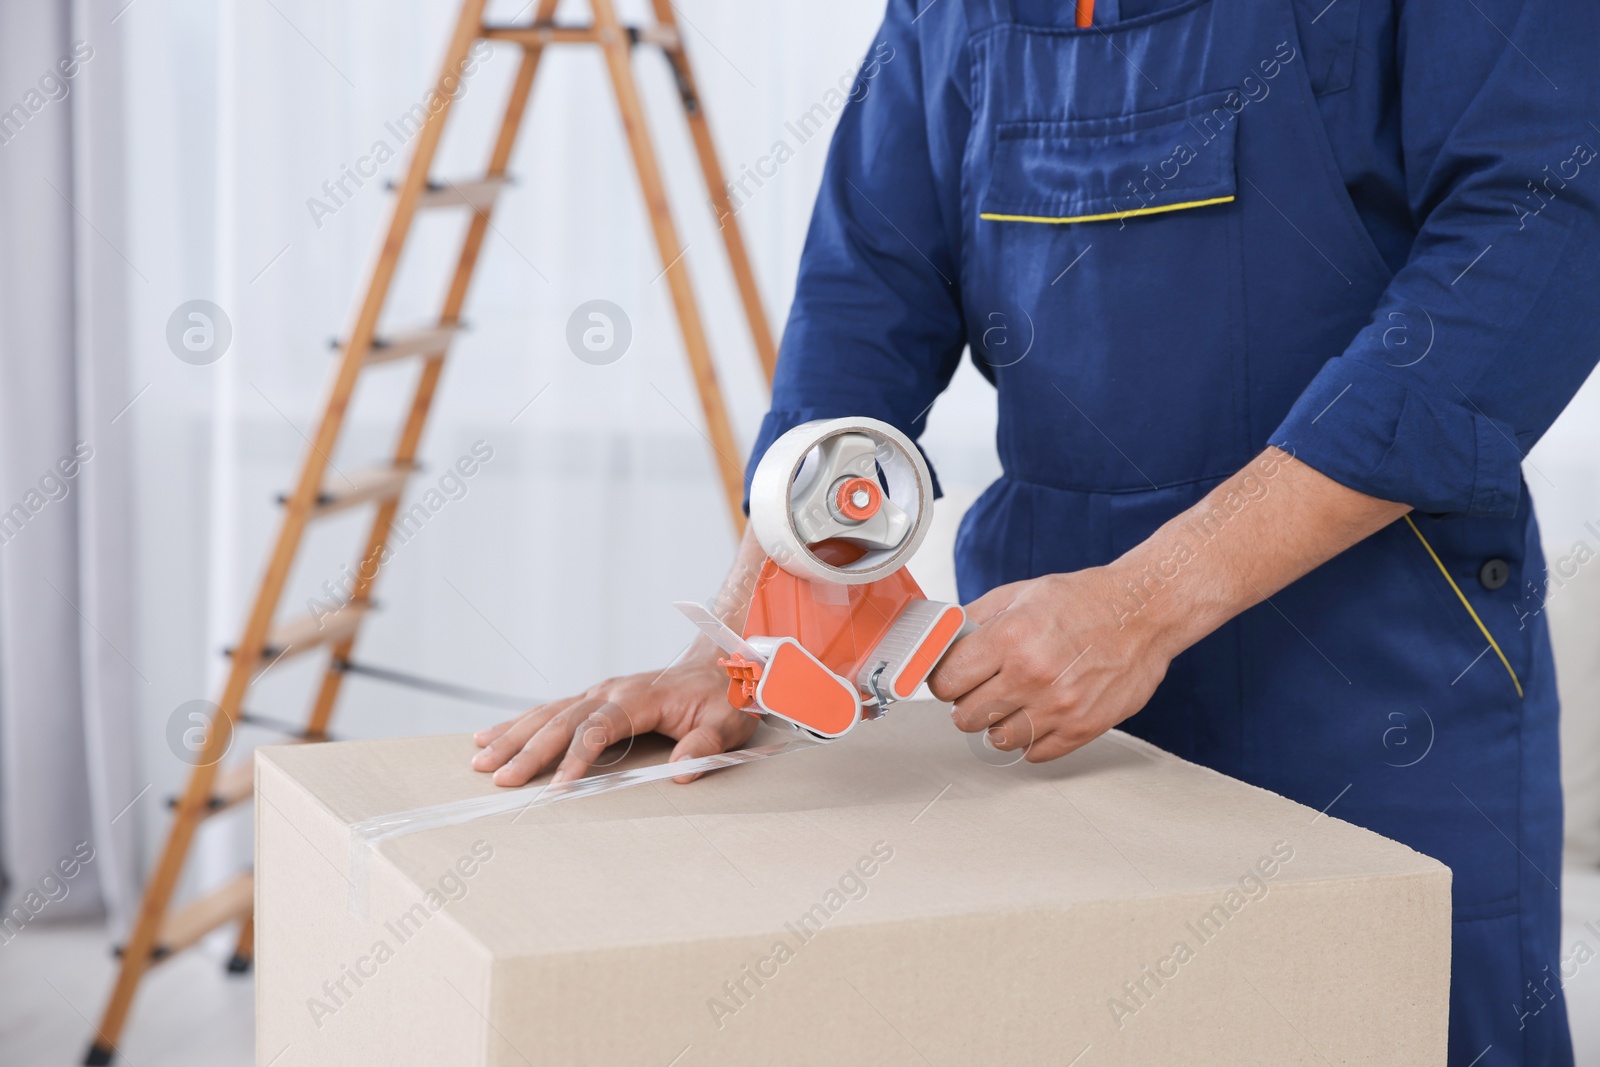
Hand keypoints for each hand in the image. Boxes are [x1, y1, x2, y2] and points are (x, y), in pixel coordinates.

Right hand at [471, 646, 758, 786]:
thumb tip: (682, 770)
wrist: (720, 664)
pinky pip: (551, 710)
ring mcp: (600, 692)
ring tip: (479, 758)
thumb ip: (706, 745)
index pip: (600, 727)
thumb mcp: (728, 722)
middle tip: (498, 778)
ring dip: (513, 735)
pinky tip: (490, 735)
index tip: (556, 787)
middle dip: (528, 750)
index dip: (577, 756)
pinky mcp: (595, 698)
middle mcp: (612, 690)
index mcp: (641, 696)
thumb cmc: (724, 697)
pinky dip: (519, 723)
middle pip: (562, 720)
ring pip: (548, 713)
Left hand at [927, 566, 1176, 762]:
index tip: (953, 677)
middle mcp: (1032, 674)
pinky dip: (1029, 739)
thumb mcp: (1020, 594)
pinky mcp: (1083, 728)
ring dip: (997, 724)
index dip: (946, 679)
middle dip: (967, 704)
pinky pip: (1034, 754)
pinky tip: (1036, 715)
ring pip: (997, 740)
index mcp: (1011, 637)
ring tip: (1010, 703)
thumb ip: (973, 618)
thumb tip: (939, 641)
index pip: (946, 681)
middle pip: (966, 717)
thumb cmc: (1084, 601)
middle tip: (981, 690)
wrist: (1144, 612)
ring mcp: (1059, 706)